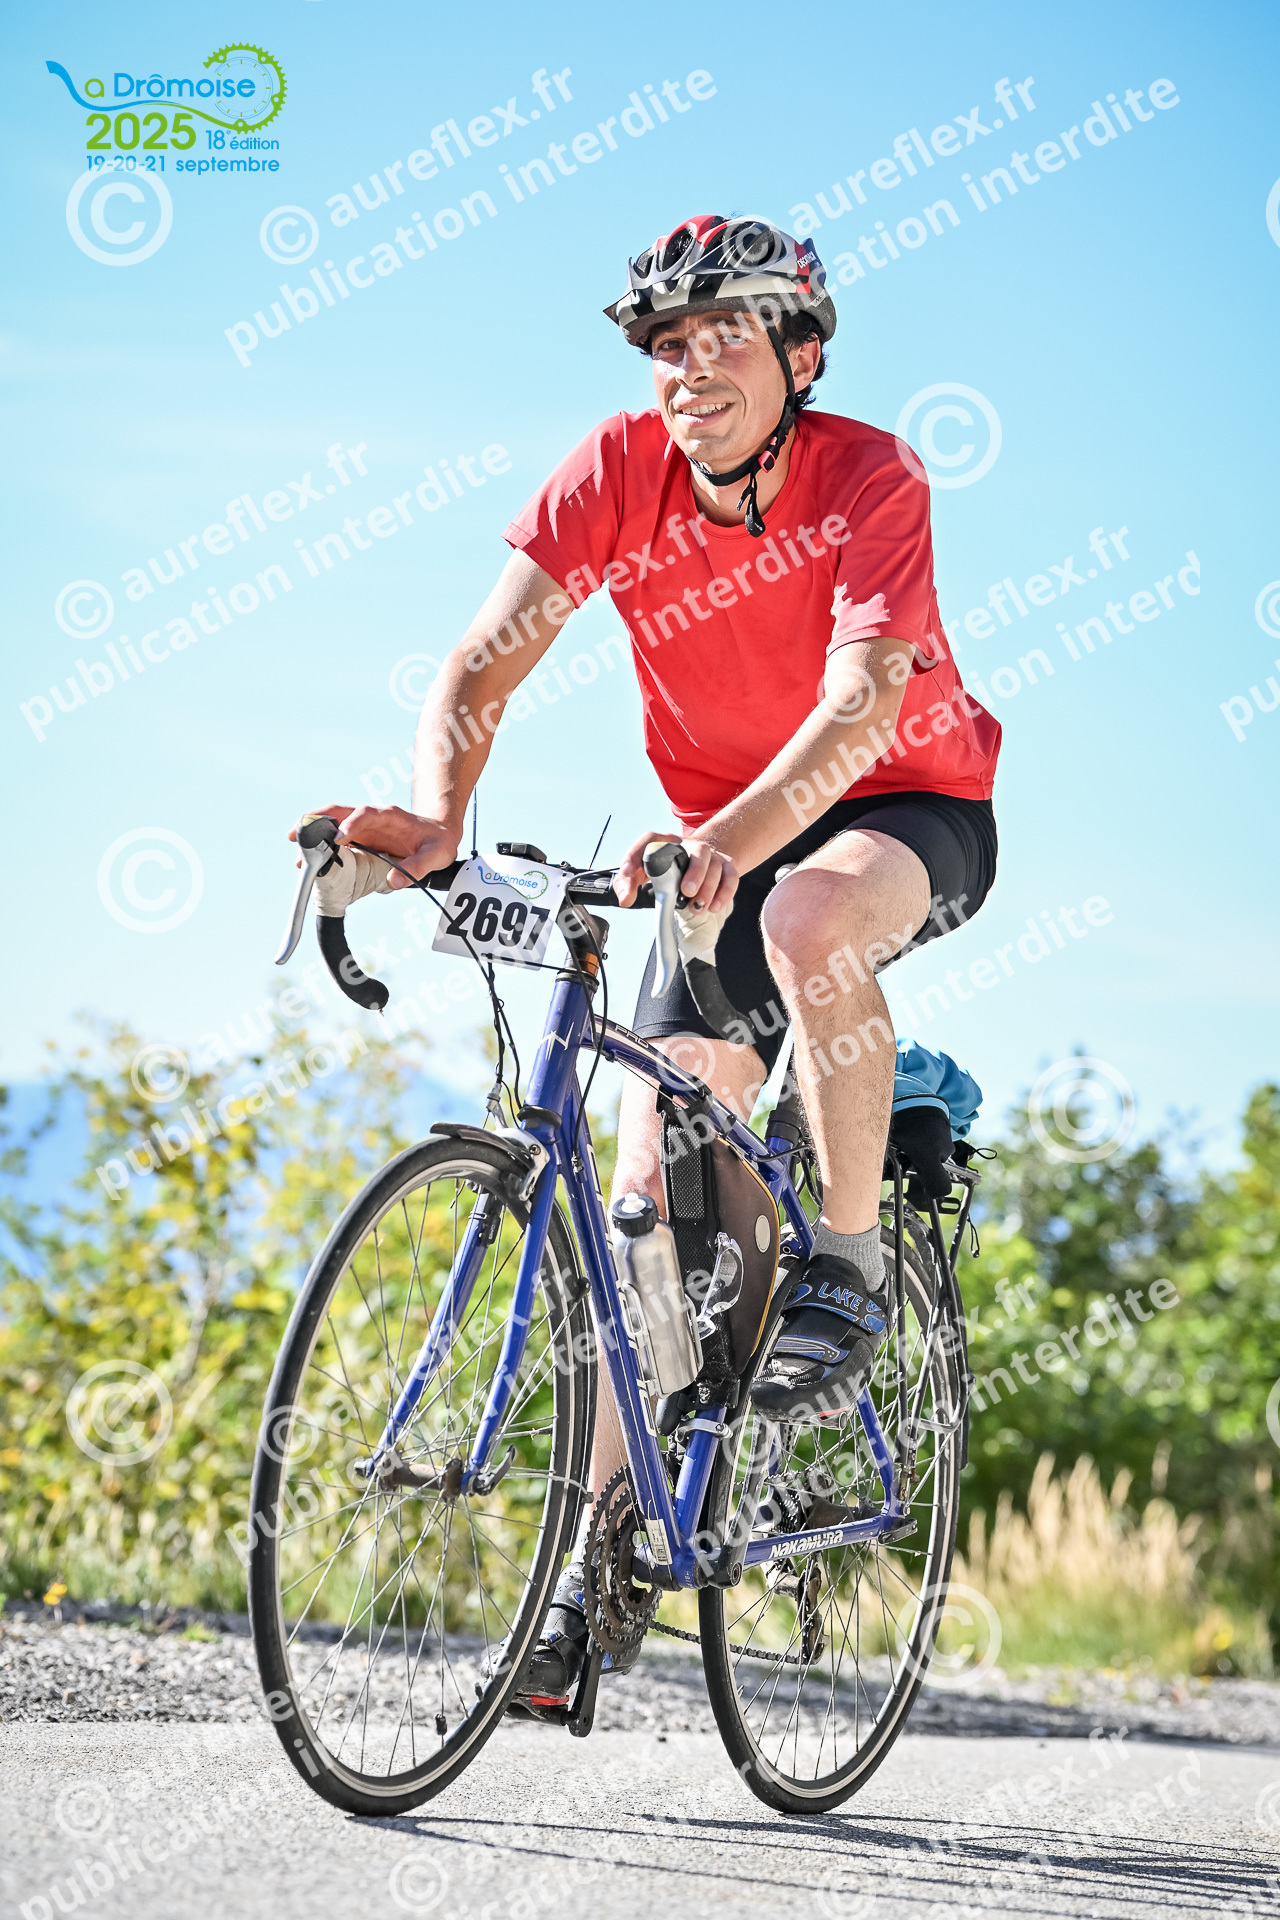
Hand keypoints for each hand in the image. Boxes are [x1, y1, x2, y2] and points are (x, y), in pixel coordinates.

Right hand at [289, 805, 459, 890]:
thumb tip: (394, 881)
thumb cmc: (438, 842)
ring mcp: (362, 828)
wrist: (440, 834)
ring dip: (312, 835)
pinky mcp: (358, 839)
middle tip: (295, 836)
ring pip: (332, 825)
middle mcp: (371, 819)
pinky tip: (308, 864)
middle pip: (338, 813)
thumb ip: (418, 866)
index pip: (365, 815)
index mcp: (389, 816)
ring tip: (297, 857)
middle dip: (315, 821)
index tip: (337, 838)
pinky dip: (320, 848)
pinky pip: (335, 839)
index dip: (349, 825)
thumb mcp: (436, 855)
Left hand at [613, 828, 738, 913]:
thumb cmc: (664, 869)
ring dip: (708, 889)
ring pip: (716, 865)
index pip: (650, 839)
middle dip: (695, 872)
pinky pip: (731, 876)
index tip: (628, 873)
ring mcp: (709, 855)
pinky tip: (713, 906)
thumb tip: (626, 898)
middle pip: (698, 850)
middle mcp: (688, 845)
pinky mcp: (725, 866)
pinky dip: (724, 893)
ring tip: (696, 906)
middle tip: (686, 891)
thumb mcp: (641, 874)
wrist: (692, 861)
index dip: (637, 854)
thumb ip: (626, 884)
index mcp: (663, 842)